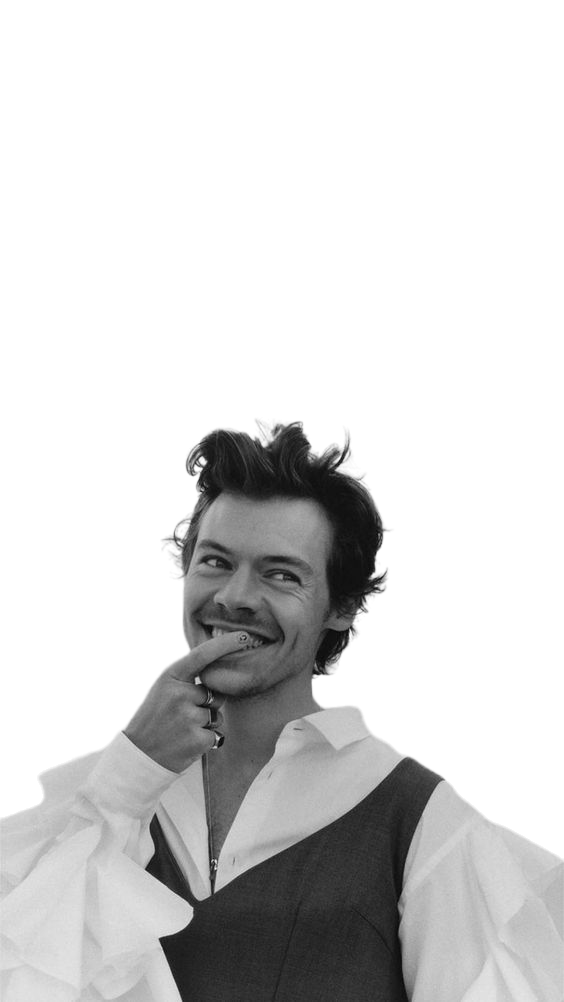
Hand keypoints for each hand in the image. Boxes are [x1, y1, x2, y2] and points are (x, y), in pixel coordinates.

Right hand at [122, 631, 248, 771]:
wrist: (138, 756)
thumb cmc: (154, 718)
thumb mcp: (163, 689)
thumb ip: (187, 679)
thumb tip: (220, 673)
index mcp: (170, 677)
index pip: (202, 655)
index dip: (225, 644)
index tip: (244, 636)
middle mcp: (179, 693)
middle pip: (214, 693)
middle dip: (206, 705)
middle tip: (180, 716)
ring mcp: (189, 717)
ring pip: (216, 715)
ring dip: (205, 724)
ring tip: (181, 731)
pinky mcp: (197, 739)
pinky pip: (216, 734)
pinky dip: (205, 741)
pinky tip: (186, 744)